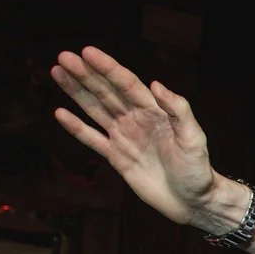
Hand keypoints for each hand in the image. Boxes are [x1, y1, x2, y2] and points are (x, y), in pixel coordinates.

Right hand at [51, 46, 236, 229]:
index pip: (126, 83)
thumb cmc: (197, 169)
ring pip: (95, 109)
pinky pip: (92, 139)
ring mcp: (124, 136)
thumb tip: (156, 84)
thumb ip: (178, 110)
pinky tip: (60, 113)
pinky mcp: (116, 157)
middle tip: (63, 56)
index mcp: (154, 110)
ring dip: (76, 92)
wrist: (192, 201)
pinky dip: (76, 127)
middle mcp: (136, 119)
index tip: (87, 52)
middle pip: (106, 91)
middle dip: (85, 74)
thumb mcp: (194, 138)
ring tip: (57, 72)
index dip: (107, 68)